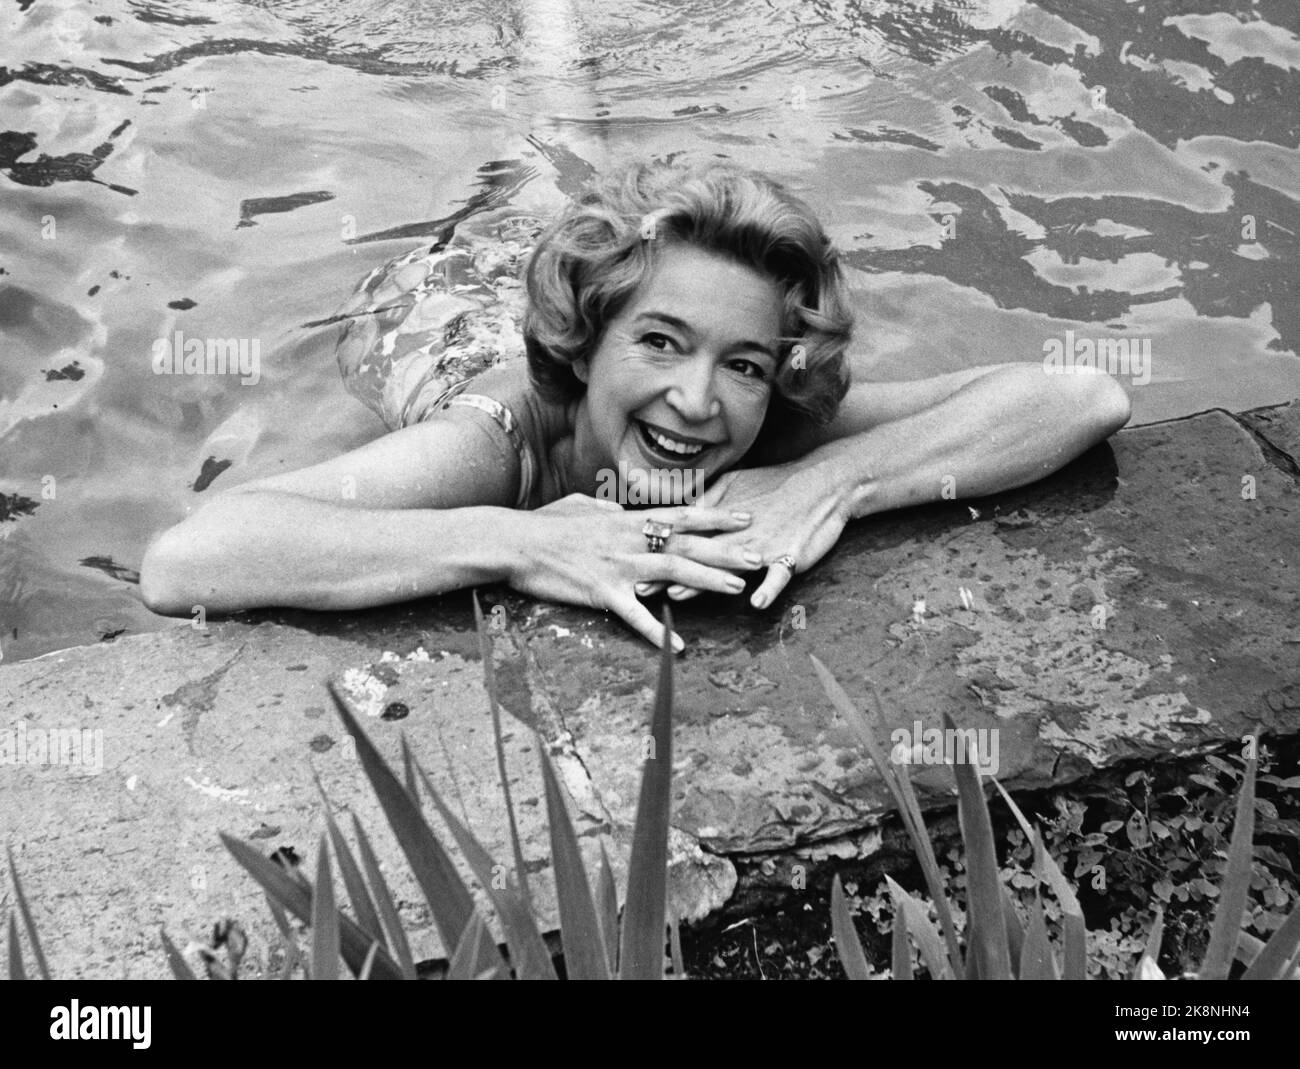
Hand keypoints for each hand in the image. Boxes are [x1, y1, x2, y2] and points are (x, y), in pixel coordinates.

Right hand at [506, 494, 762, 651]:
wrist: (515, 542)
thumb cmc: (545, 524)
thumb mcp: (581, 507)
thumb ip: (607, 510)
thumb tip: (618, 510)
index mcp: (627, 520)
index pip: (682, 516)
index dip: (716, 517)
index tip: (745, 519)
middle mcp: (630, 539)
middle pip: (688, 543)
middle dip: (726, 550)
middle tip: (759, 557)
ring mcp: (618, 565)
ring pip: (672, 571)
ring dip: (707, 580)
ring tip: (737, 590)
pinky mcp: (601, 592)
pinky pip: (635, 615)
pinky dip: (656, 630)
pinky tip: (677, 646)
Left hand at [655, 462, 849, 608]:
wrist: (824, 482)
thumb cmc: (777, 485)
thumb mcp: (736, 487)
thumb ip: (706, 503)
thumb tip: (677, 513)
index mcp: (722, 519)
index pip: (684, 537)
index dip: (656, 550)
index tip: (627, 561)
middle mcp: (737, 532)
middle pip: (696, 556)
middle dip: (664, 572)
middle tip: (637, 588)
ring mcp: (763, 543)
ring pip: (728, 566)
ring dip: (701, 582)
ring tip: (679, 596)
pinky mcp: (790, 554)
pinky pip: (779, 574)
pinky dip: (768, 587)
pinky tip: (755, 602)